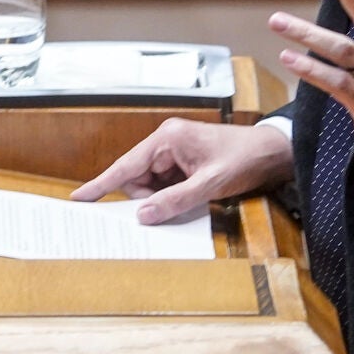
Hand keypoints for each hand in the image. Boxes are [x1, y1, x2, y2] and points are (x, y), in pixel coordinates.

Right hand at [72, 117, 292, 224]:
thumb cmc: (244, 159)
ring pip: (151, 185)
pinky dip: (173, 197)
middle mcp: (166, 141)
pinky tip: (191, 198)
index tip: (78, 198)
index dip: (100, 184)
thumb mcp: (210, 184)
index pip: (125, 166)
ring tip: (192, 198)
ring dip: (164, 199)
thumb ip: (175, 201)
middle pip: (137, 179)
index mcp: (167, 138)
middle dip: (148, 198)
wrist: (274, 152)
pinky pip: (166, 185)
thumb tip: (143, 215)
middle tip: (172, 208)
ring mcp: (175, 151)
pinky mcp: (184, 162)